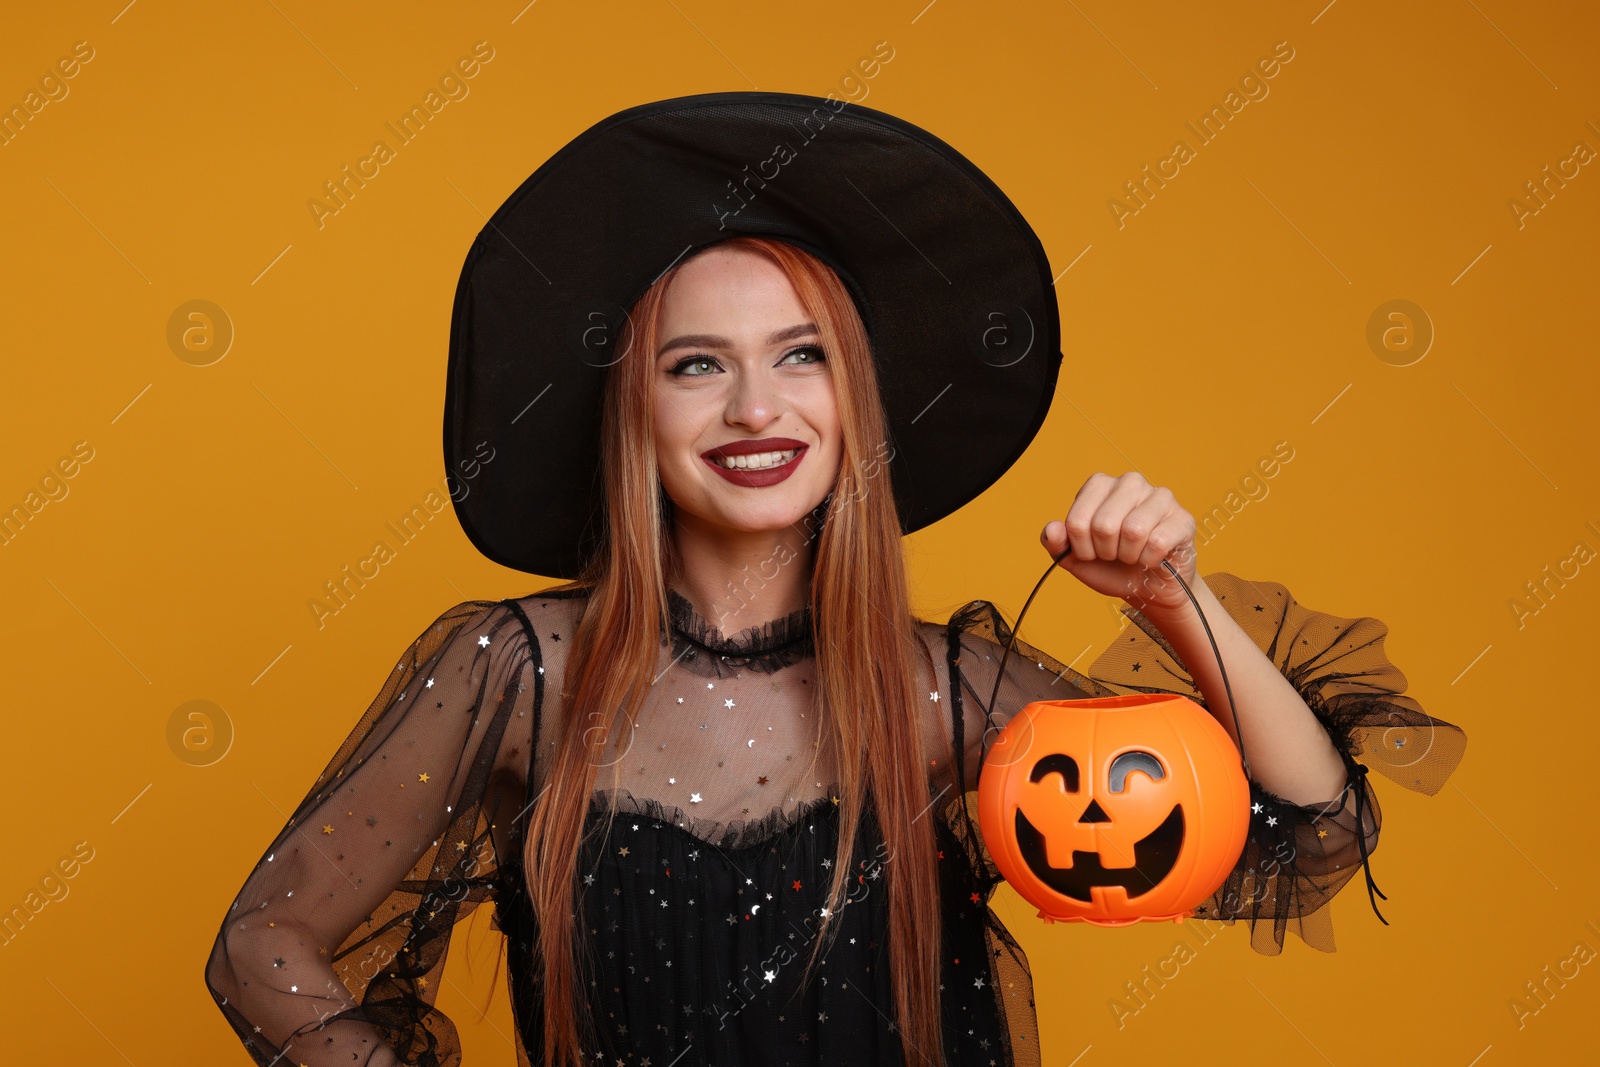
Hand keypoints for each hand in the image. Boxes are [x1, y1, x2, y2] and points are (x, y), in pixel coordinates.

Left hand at [1040, 472, 1198, 616]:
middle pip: (1104, 524)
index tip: (1091, 552)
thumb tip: (1052, 530)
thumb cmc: (1111, 567)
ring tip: (1133, 555)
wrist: (1147, 589)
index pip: (1076, 521)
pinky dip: (1150, 560)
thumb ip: (1056, 544)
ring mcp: (1160, 496)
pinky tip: (1153, 558)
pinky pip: (1158, 542)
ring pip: (1133, 531)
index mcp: (1099, 485)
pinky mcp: (1182, 517)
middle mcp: (1129, 482)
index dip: (1081, 547)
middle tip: (1114, 554)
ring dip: (1128, 556)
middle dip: (1105, 551)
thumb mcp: (1076, 558)